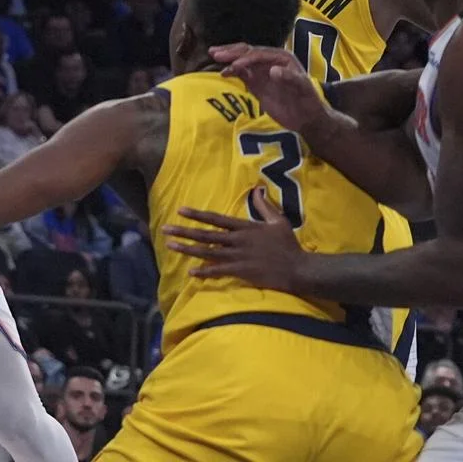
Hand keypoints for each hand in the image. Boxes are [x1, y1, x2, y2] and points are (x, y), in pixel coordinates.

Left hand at [163, 190, 305, 293]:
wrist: (297, 268)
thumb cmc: (288, 245)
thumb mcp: (278, 221)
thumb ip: (265, 206)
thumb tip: (258, 190)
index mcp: (245, 227)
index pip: (216, 219)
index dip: (198, 215)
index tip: (181, 210)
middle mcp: (238, 240)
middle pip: (206, 235)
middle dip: (184, 232)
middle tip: (165, 230)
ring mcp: (238, 257)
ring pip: (208, 253)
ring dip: (188, 250)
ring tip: (171, 246)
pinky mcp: (241, 272)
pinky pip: (219, 272)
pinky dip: (205, 272)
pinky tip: (191, 273)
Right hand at [210, 44, 329, 135]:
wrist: (306, 118)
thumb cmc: (308, 101)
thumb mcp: (302, 88)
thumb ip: (289, 78)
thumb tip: (273, 70)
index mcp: (282, 57)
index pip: (260, 54)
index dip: (247, 58)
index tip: (235, 64)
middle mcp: (270, 61)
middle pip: (248, 53)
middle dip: (232, 52)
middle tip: (215, 52)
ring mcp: (262, 72)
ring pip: (242, 61)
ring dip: (229, 58)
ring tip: (214, 55)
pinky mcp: (256, 83)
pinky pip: (241, 73)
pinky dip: (232, 71)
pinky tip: (223, 72)